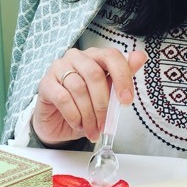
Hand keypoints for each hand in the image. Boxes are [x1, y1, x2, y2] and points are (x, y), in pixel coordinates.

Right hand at [32, 47, 147, 145]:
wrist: (58, 122)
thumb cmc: (84, 104)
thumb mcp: (107, 93)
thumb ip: (122, 76)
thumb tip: (141, 56)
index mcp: (94, 56)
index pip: (111, 56)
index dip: (122, 78)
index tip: (127, 101)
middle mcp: (75, 57)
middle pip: (94, 74)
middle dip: (103, 104)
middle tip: (106, 125)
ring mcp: (58, 68)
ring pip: (79, 88)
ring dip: (89, 114)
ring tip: (92, 130)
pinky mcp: (45, 84)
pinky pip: (63, 98)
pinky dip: (74, 115)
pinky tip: (78, 124)